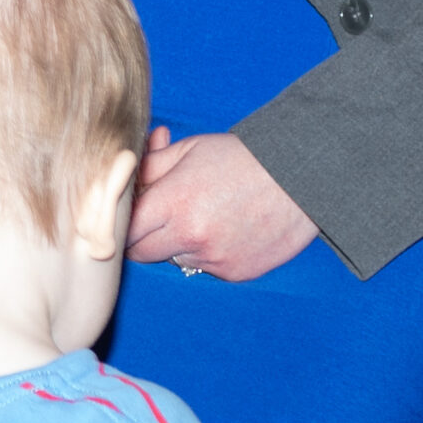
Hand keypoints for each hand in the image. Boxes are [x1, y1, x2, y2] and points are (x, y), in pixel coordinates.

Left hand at [126, 127, 318, 281]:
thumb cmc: (243, 157)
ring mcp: (215, 259)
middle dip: (142, 236)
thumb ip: (150, 166)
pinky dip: (208, 252)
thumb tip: (123, 176)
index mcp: (174, 202)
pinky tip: (226, 227)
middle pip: (141, 253)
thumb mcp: (190, 150)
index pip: (124, 229)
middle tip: (158, 216)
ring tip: (202, 214)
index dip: (121, 222)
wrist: (300, 176)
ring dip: (177, 243)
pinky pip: (206, 267)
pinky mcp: (236, 272)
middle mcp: (192, 236)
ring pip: (174, 259)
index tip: (128, 213)